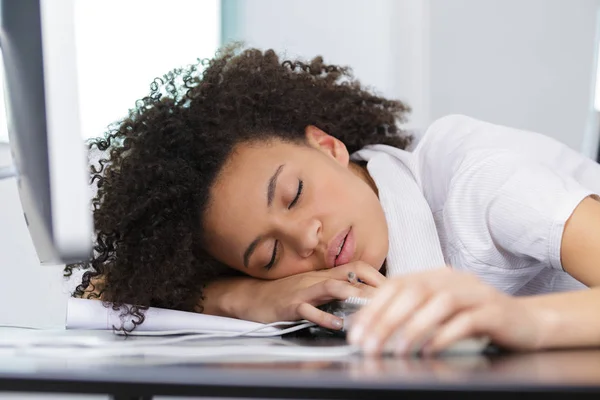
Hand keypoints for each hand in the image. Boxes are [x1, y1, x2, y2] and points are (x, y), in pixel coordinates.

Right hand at [239, 261, 384, 329]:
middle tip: (392, 300)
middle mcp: (316, 279)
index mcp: (324, 274)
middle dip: (372, 287)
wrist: (251, 297)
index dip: (377, 276)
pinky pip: (307, 309)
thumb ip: (335, 289)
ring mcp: (303, 291)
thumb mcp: (312, 287)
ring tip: (368, 306)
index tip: (395, 289)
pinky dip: (323, 316)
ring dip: (351, 295)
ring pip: (331, 287)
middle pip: (350, 276)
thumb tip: (362, 297)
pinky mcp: (290, 305)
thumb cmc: (284, 294)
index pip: (357, 267)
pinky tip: (336, 324)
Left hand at [348, 268, 545, 354]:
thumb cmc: (477, 319)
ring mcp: (475, 293)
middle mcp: (453, 279)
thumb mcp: (440, 311)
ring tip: (398, 350)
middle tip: (370, 345)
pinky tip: (431, 350)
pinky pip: (466, 321)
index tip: (357, 332)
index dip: (373, 307)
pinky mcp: (494, 311)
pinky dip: (445, 335)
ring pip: (439, 303)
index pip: (396, 285)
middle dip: (386, 320)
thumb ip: (412, 313)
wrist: (526, 322)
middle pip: (413, 292)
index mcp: (436, 276)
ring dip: (414, 328)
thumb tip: (372, 329)